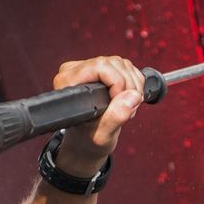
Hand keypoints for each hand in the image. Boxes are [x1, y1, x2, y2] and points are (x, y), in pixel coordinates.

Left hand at [51, 55, 144, 173]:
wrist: (87, 140)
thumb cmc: (88, 138)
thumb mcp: (102, 135)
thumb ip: (116, 117)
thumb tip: (133, 96)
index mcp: (68, 82)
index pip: (100, 66)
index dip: (117, 82)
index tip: (119, 101)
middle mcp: (76, 71)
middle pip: (114, 63)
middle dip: (128, 86)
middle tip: (128, 108)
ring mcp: (90, 68)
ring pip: (123, 64)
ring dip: (133, 86)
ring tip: (127, 107)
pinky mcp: (103, 69)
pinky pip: (127, 67)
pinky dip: (135, 83)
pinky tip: (127, 99)